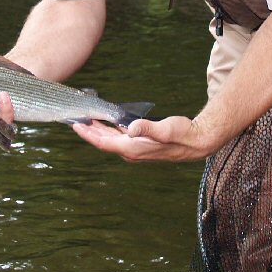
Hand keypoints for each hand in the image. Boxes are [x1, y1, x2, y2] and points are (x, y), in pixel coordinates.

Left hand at [72, 115, 222, 161]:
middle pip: (104, 142)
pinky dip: (109, 130)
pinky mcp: (140, 144)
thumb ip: (147, 128)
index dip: (88, 134)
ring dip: (98, 131)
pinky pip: (118, 138)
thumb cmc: (182, 134)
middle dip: (89, 131)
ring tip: (86, 120)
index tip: (76, 126)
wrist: (196, 142)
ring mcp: (135, 149)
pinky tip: (106, 123)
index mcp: (133, 148)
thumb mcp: (165, 129)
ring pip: (110, 140)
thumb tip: (131, 128)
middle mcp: (131, 151)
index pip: (104, 142)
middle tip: (75, 120)